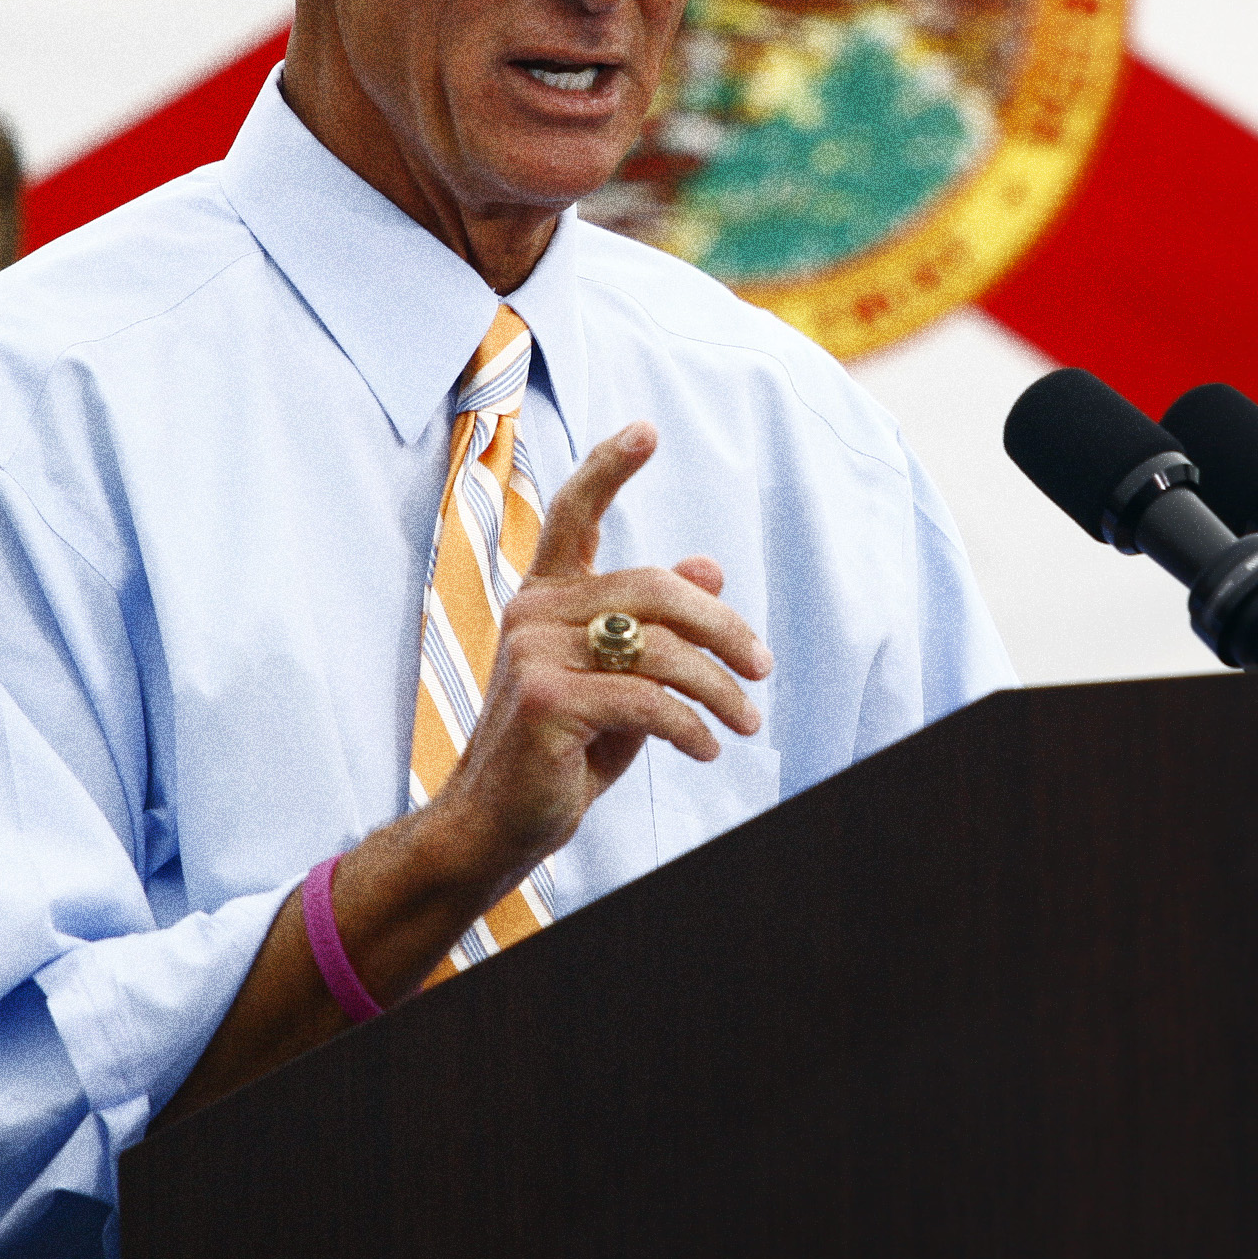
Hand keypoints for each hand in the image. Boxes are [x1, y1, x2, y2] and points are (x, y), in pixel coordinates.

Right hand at [429, 420, 771, 877]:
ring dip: (719, 690)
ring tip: (746, 722)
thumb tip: (708, 563)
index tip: (647, 429)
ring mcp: (533, 652)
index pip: (575, 515)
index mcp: (546, 599)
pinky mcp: (545, 699)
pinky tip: (707, 749)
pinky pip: (647, 700)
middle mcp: (533, 612)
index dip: (609, 468)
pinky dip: (691, 727)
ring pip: (660, 649)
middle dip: (723, 628)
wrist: (494, 829)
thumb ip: (657, 629)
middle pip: (654, 588)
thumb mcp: (618, 684)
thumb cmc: (559, 756)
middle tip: (763, 668)